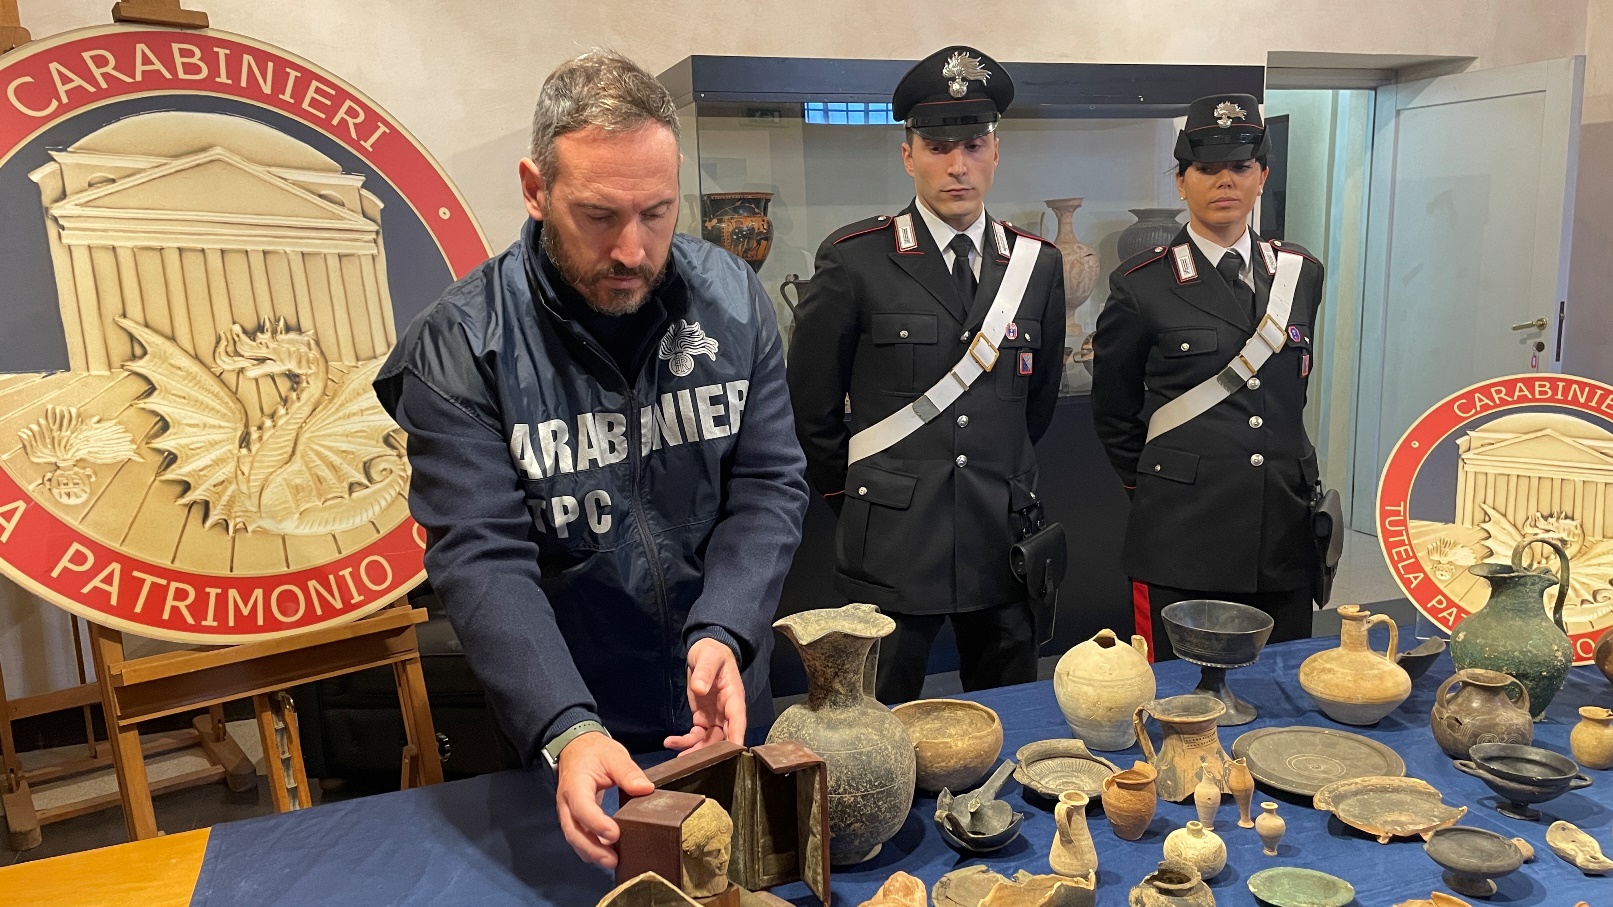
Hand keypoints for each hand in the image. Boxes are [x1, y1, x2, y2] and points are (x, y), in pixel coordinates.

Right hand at [554, 732, 652, 868]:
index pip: (582, 808)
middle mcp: (567, 802)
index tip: (615, 835)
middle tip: (613, 860)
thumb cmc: (594, 751)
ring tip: (612, 862)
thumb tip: (645, 789)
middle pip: (573, 831)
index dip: (597, 824)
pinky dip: (589, 847)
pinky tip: (605, 854)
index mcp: (576, 784)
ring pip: (574, 837)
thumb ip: (628, 772)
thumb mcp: (613, 755)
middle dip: (592, 849)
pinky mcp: (573, 816)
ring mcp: (567, 811)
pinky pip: (578, 835)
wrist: (576, 747)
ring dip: (590, 852)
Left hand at [663, 637, 746, 751]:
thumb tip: (700, 688)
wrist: (705, 652)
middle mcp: (726, 711)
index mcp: (733, 697)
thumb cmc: (712, 653)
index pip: (738, 720)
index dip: (736, 737)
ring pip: (709, 741)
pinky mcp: (703, 718)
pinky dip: (686, 742)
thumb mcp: (708, 658)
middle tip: (694, 761)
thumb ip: (705, 672)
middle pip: (723, 737)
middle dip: (711, 751)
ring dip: (696, 750)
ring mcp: (715, 716)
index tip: (734, 753)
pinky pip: (697, 735)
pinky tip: (671, 742)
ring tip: (679, 758)